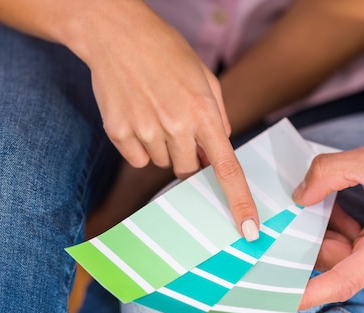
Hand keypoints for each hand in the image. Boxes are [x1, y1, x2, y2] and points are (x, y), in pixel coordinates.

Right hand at [74, 0, 257, 237]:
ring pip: (161, 164)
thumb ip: (218, 116)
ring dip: (163, 148)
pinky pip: (137, 159)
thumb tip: (218, 152)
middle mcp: (175, 125)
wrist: (115, 33)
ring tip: (155, 111)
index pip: (227, 168)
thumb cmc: (165, 51)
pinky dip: (140, 146)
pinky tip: (137, 116)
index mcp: (203, 112)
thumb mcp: (204, 77)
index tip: (249, 229)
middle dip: (189, 157)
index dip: (239, 202)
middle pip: (188, 171)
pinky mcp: (118, 131)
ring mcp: (144, 130)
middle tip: (179, 126)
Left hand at [293, 142, 363, 308]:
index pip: (341, 282)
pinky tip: (332, 208)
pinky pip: (351, 251)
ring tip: (314, 201)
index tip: (279, 302)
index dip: (308, 294)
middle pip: (333, 262)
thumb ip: (329, 173)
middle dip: (308, 239)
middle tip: (287, 214)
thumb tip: (299, 196)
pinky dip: (338, 232)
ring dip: (324, 231)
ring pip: (340, 256)